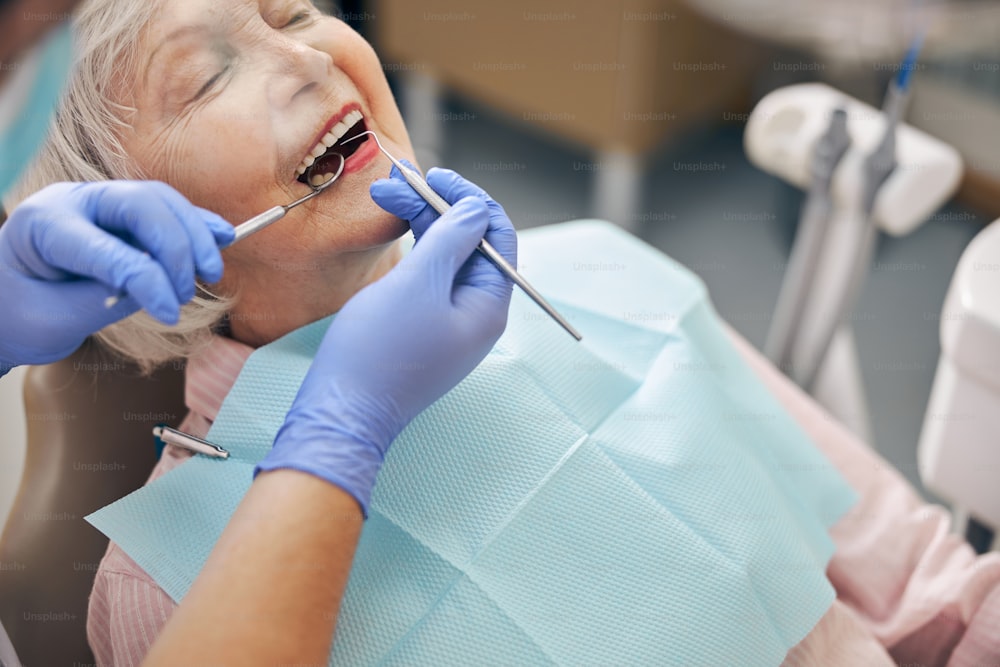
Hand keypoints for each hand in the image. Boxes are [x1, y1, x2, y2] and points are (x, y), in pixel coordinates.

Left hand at [0, 181, 232, 372]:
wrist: (4, 303)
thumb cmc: (17, 314)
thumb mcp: (52, 320)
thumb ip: (106, 300)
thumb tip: (160, 287)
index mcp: (42, 225)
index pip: (107, 248)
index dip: (146, 280)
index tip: (170, 313)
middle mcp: (73, 202)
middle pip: (141, 205)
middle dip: (175, 247)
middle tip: (188, 293)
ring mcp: (100, 203)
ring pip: (160, 202)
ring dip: (194, 235)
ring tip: (210, 273)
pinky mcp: (122, 214)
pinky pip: (167, 209)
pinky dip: (197, 223)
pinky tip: (224, 236)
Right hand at [256, 168, 515, 514]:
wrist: (342, 412)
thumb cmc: (379, 351)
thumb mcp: (418, 284)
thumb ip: (451, 239)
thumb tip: (476, 209)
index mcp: (488, 305)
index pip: (497, 236)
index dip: (469, 199)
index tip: (436, 176)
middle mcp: (476, 314)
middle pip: (469, 244)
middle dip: (437, 207)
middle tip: (394, 182)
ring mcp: (448, 323)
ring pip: (444, 258)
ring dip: (420, 224)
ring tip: (384, 195)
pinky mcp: (422, 328)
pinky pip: (427, 279)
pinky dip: (412, 250)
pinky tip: (394, 231)